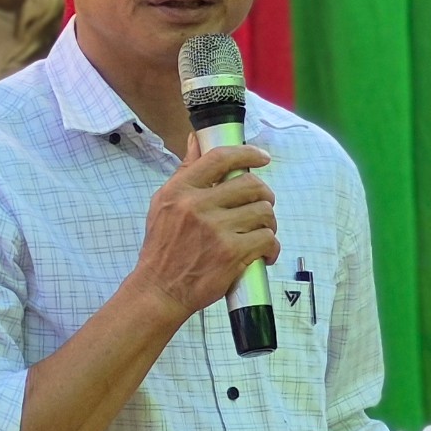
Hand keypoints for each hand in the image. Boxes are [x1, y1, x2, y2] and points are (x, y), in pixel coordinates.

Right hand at [130, 142, 277, 321]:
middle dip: (264, 195)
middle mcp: (197, 206)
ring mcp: (216, 230)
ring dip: (268, 223)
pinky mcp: (231, 254)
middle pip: (251, 185)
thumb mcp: (164, 203)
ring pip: (263, 212)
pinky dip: (271, 247)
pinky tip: (264, 253)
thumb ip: (184, 171)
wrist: (159, 290)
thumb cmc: (162, 247)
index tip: (262, 158)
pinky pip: (267, 239)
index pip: (221, 158)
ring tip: (260, 232)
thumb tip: (196, 140)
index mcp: (181, 190)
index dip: (247, 153)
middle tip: (261, 205)